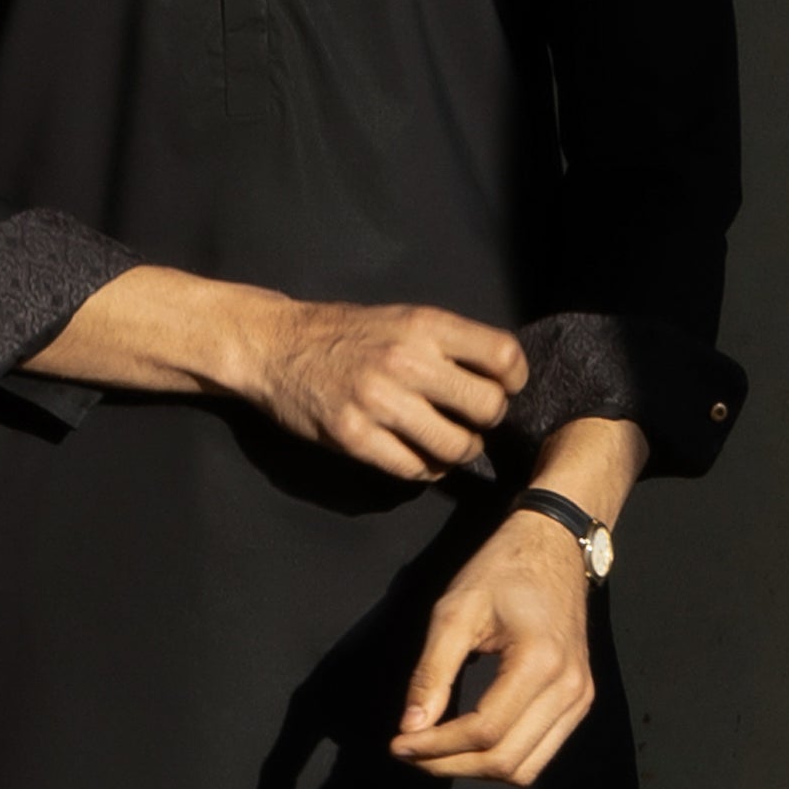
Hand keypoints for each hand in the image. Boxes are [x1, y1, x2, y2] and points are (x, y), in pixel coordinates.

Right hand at [238, 299, 528, 481]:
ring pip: (454, 446)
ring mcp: (378, 401)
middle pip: (487, 407)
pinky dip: (425, 470)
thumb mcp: (402, 318)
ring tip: (447, 444)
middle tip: (470, 421)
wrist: (275, 346)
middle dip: (486, 421)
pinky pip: (414, 469)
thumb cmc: (345, 333)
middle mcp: (406, 361)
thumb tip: (501, 380)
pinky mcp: (354, 436)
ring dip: (459, 452)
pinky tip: (418, 457)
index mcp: (424, 325)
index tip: (503, 388)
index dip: (513, 380)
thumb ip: (449, 344)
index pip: (502, 356)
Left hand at [389, 511, 594, 785]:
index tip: (398, 743)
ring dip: (475, 769)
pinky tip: (467, 743)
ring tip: (434, 752)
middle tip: (410, 753)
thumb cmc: (502, 570)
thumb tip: (411, 727)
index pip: (485, 731)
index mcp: (540, 662)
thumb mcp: (454, 612)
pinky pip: (539, 752)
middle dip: (451, 765)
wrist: (554, 546)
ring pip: (526, 767)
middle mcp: (570, 688)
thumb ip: (431, 673)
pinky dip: (501, 758)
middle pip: (507, 760)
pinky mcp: (579, 701)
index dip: (437, 747)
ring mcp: (580, 698)